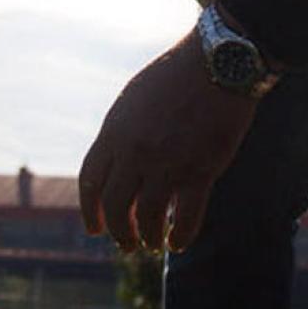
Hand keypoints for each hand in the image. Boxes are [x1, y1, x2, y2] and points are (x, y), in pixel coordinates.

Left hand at [78, 33, 258, 253]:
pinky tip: (177, 243)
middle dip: (118, 232)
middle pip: (115, 206)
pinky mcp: (200, 171)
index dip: (90, 211)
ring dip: (147, 238)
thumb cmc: (176, 76)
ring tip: (151, 245)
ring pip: (147, 218)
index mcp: (114, 132)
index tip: (95, 228)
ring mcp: (167, 163)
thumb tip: (117, 164)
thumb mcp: (134, 101)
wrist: (217, 63)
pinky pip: (184, 218)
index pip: (90, 182)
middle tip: (126, 244)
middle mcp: (135, 152)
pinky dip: (178, 236)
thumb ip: (121, 133)